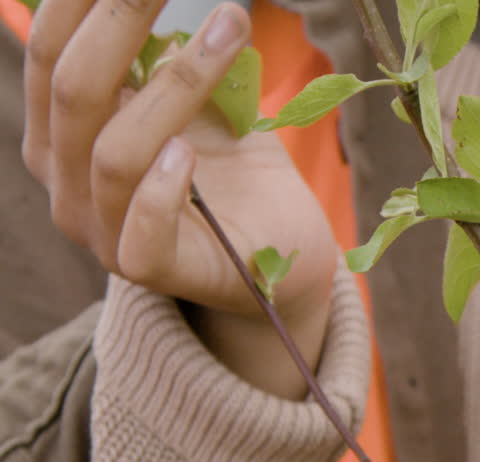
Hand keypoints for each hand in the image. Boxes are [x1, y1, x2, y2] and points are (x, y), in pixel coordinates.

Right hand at [22, 0, 336, 397]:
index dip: (83, 0)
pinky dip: (160, 188)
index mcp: (62, 129)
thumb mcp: (198, 98)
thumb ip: (168, 54)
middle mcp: (65, 179)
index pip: (51, 51)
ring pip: (114, 151)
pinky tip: (189, 152)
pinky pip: (140, 230)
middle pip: (73, 88)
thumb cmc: (231, 168)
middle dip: (121, 19)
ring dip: (177, 82)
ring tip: (231, 27)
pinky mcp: (149, 269)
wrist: (279, 254)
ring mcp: (100, 230)